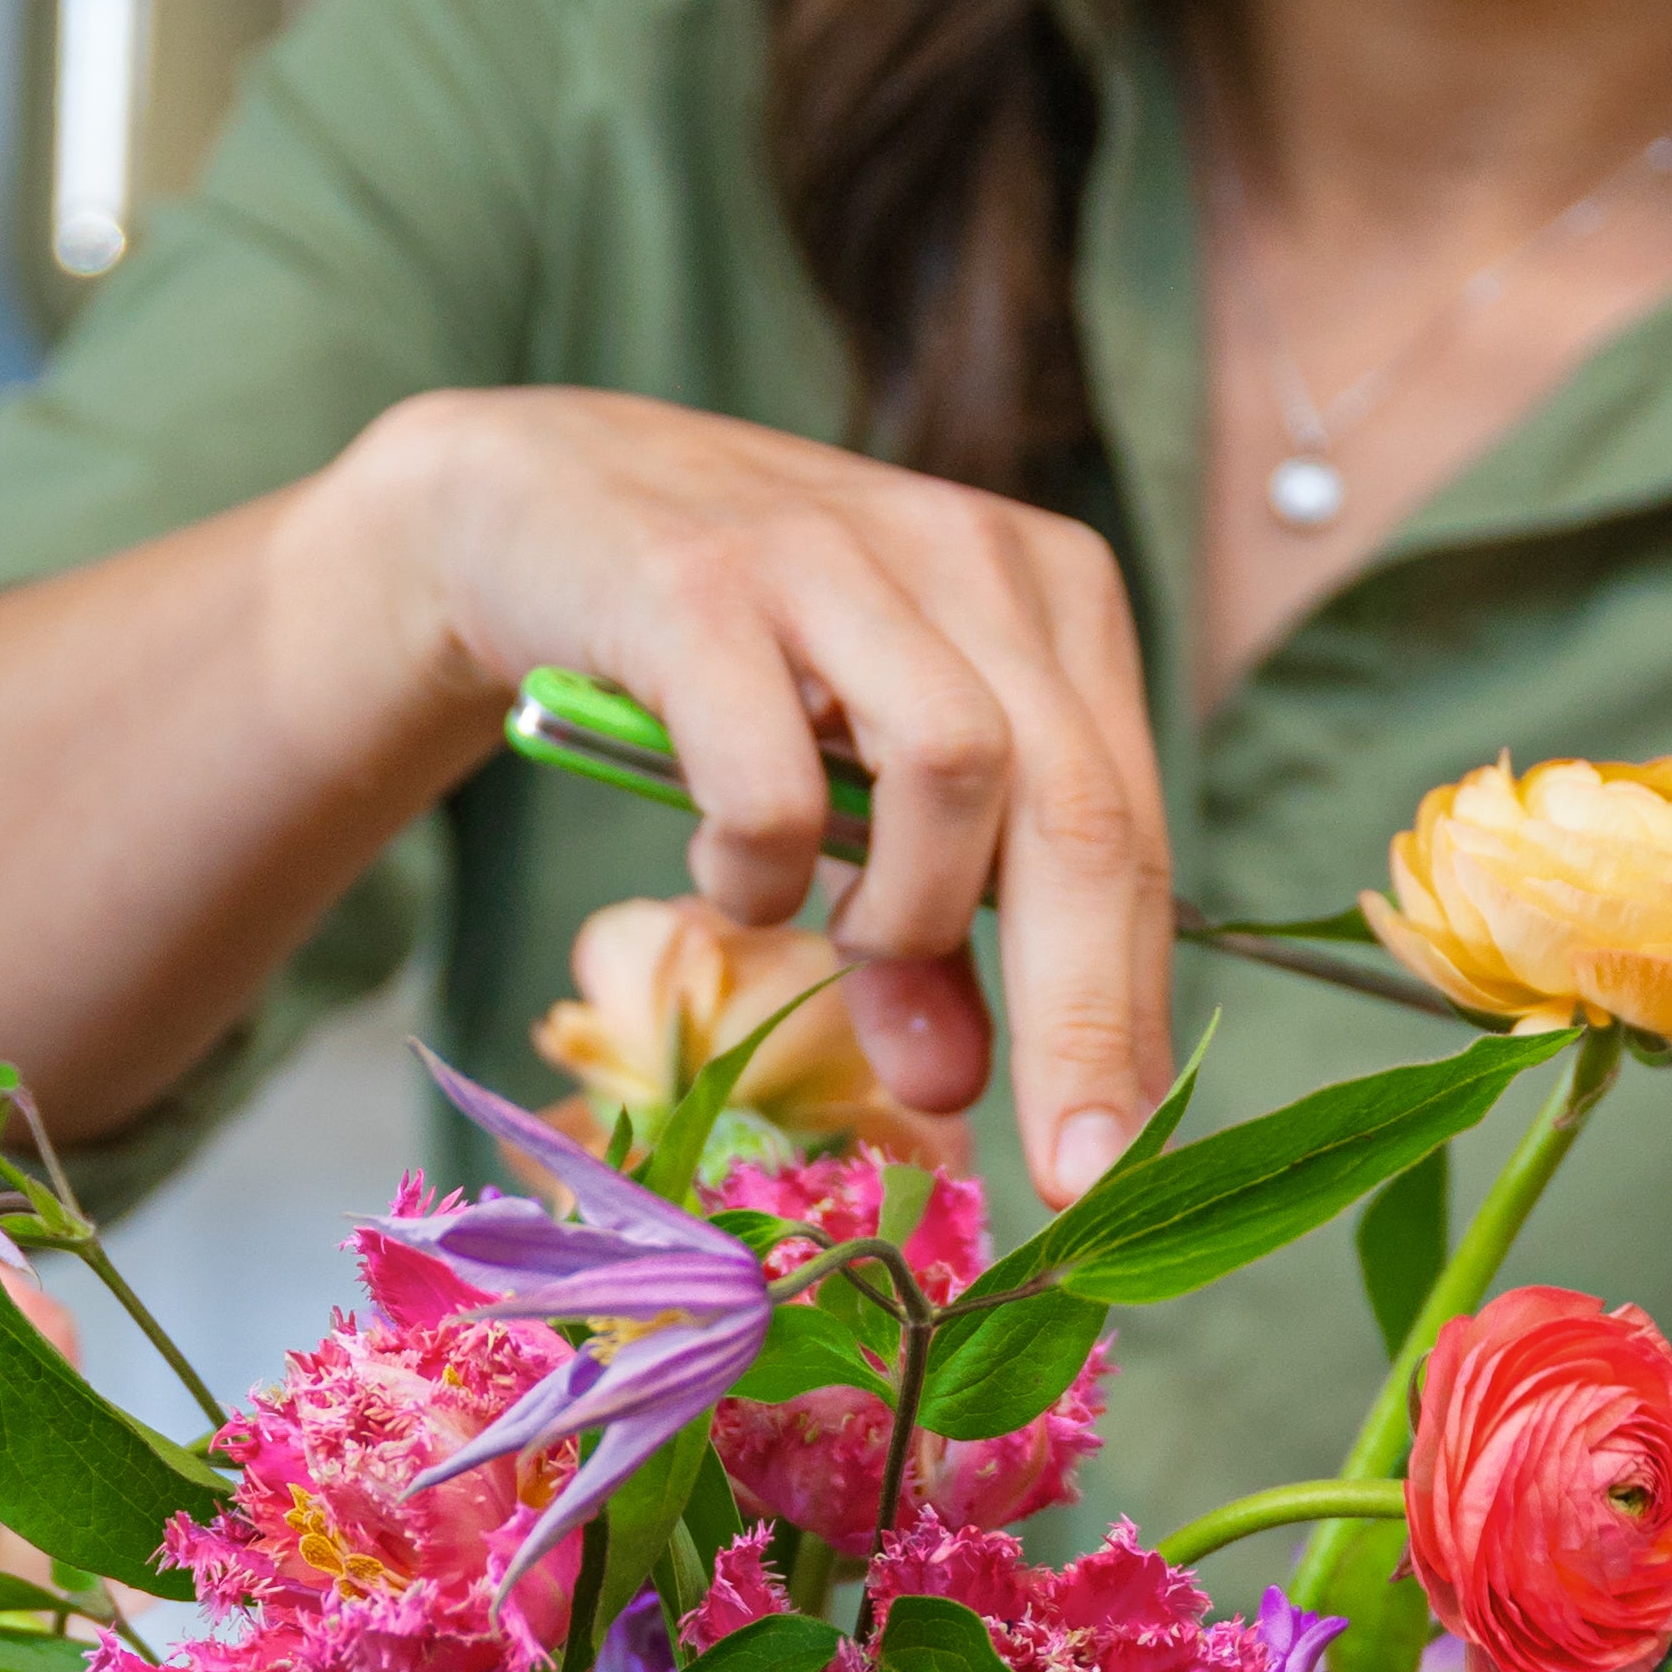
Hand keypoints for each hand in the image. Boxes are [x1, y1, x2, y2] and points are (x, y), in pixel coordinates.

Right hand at [366, 386, 1177, 1203]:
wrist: (540, 506)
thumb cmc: (733, 663)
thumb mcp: (862, 793)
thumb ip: (926, 934)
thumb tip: (957, 1092)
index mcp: (1057, 601)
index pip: (1129, 833)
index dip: (1131, 1011)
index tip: (1120, 1162)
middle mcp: (973, 556)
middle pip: (1078, 812)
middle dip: (1078, 1015)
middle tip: (1062, 1165)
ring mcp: (841, 555)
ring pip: (956, 776)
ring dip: (902, 914)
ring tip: (836, 933)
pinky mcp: (703, 583)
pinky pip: (775, 782)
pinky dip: (760, 871)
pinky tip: (728, 873)